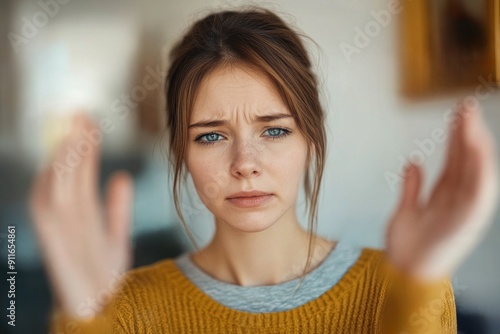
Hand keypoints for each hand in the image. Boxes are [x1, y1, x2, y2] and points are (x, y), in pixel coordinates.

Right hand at [28, 113, 133, 317]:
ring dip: (64, 154)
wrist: (101, 308)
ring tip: (74, 128)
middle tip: (84, 114)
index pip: (81, 172)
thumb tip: (120, 177)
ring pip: (57, 181)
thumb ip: (117, 208)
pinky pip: (50, 203)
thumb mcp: (115, 235)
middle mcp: (66, 215)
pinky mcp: (52, 239)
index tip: (93, 122)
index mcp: (81, 212)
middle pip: (68, 171)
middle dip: (73, 142)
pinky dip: (54, 181)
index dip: (85, 146)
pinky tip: (62, 159)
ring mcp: (57, 226)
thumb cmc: (104, 274)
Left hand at [385, 98, 498, 280]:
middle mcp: (458, 200)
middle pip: (466, 161)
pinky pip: (479, 190)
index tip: (456, 117)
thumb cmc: (407, 248)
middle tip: (465, 107)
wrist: (404, 274)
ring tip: (471, 120)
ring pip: (476, 170)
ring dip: (475, 144)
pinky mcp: (467, 220)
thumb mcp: (406, 211)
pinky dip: (480, 169)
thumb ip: (412, 187)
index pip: (455, 161)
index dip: (457, 139)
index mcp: (446, 197)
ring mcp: (465, 210)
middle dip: (467, 134)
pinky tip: (477, 148)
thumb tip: (413, 163)